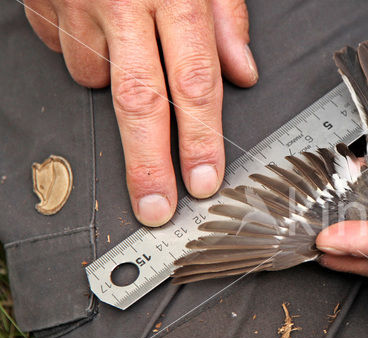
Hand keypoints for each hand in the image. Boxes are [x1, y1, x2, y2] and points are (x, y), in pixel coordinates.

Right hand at [24, 0, 257, 225]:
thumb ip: (226, 16)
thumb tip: (243, 71)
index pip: (194, 83)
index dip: (199, 138)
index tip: (202, 180)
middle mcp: (124, 5)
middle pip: (139, 103)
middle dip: (149, 164)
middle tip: (156, 207)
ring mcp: (77, 6)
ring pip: (97, 78)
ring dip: (115, 78)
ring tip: (126, 41)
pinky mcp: (44, 6)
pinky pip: (67, 49)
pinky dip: (86, 49)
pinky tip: (96, 23)